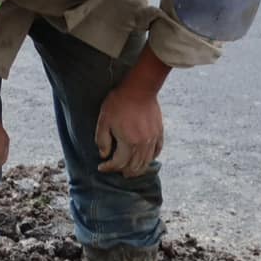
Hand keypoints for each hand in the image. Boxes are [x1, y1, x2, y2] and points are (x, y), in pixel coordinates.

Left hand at [94, 47, 170, 177]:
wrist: (139, 88)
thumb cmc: (119, 102)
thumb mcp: (104, 121)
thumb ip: (102, 140)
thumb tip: (104, 155)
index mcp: (129, 142)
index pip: (118, 163)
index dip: (108, 167)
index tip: (101, 166)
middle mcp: (143, 144)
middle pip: (134, 167)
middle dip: (123, 172)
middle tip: (115, 171)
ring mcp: (153, 139)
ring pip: (146, 162)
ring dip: (136, 170)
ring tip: (128, 171)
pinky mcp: (159, 133)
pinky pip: (156, 152)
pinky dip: (149, 159)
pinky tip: (143, 159)